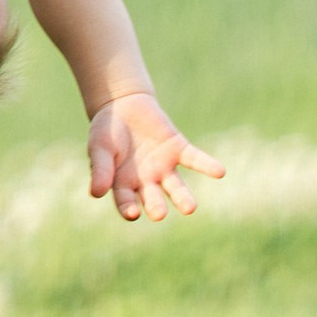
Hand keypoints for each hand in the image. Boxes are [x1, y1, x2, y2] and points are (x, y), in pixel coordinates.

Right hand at [87, 96, 224, 222]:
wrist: (122, 103)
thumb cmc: (105, 130)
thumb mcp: (99, 147)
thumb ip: (101, 169)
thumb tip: (96, 193)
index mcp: (124, 183)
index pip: (126, 201)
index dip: (128, 208)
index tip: (133, 213)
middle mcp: (146, 180)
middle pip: (153, 198)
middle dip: (156, 206)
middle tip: (159, 214)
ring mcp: (164, 167)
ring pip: (176, 187)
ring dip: (183, 198)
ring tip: (190, 208)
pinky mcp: (179, 149)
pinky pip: (194, 159)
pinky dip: (207, 165)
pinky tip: (219, 172)